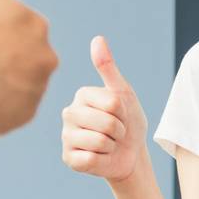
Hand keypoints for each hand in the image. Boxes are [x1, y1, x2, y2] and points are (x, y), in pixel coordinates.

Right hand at [60, 35, 147, 184]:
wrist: (131, 155)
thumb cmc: (128, 121)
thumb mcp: (123, 93)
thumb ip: (108, 67)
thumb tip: (97, 38)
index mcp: (82, 94)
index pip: (112, 104)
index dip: (124, 113)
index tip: (120, 115)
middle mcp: (69, 113)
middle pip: (107, 123)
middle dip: (120, 131)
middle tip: (116, 133)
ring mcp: (67, 137)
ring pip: (99, 142)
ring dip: (112, 147)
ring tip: (109, 145)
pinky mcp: (68, 158)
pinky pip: (89, 159)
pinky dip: (102, 160)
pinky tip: (99, 157)